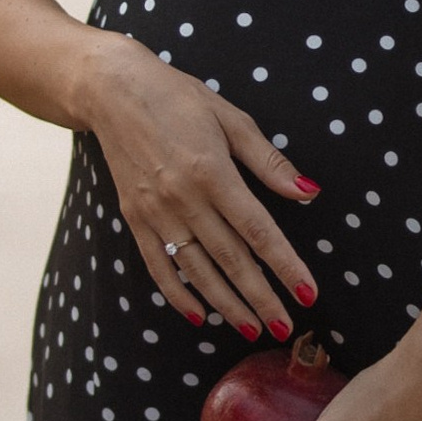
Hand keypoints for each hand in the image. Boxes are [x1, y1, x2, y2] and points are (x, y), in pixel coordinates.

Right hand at [77, 34, 318, 335]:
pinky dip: (178, 293)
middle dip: (260, 297)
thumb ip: (268, 161)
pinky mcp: (135, 218)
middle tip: (285, 328)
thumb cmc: (177, 98)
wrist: (112, 92)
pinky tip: (200, 315)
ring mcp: (156, 212)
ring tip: (251, 328)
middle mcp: (183, 198)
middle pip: (231, 259)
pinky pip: (159, 265)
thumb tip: (308, 192)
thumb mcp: (230, 118)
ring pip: (197, 270)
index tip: (308, 293)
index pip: (258, 230)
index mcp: (212, 171)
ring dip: (226, 303)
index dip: (285, 265)